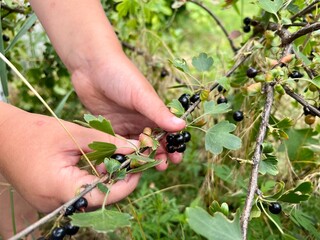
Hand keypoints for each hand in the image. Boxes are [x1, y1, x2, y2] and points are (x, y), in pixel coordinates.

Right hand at [0, 103, 140, 212]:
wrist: (3, 135)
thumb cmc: (35, 131)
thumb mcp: (74, 134)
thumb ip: (106, 141)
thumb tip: (134, 147)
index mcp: (59, 187)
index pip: (101, 196)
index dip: (124, 185)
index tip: (137, 170)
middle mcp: (54, 201)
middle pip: (96, 198)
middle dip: (117, 182)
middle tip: (131, 164)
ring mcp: (50, 201)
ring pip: (88, 196)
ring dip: (105, 180)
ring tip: (118, 161)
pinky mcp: (50, 196)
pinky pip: (77, 193)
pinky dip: (91, 180)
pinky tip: (99, 165)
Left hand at [71, 52, 185, 170]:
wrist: (91, 66)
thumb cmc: (121, 75)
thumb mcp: (141, 94)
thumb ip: (158, 112)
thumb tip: (182, 126)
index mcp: (153, 111)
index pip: (168, 132)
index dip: (174, 146)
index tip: (176, 159)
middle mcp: (141, 120)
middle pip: (153, 143)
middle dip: (159, 155)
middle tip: (161, 167)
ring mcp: (125, 125)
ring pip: (136, 147)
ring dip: (140, 158)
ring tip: (141, 169)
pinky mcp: (110, 128)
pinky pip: (117, 146)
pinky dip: (121, 155)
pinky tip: (122, 164)